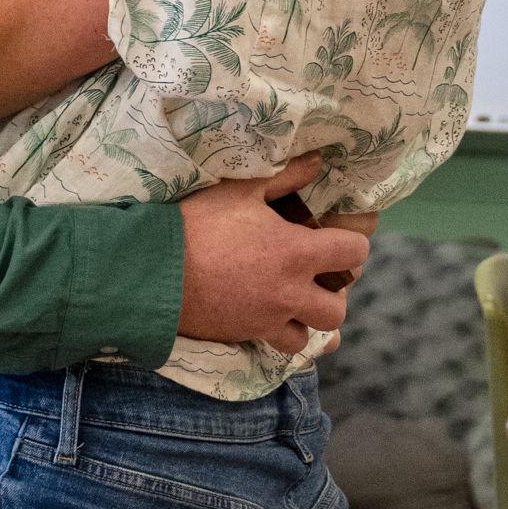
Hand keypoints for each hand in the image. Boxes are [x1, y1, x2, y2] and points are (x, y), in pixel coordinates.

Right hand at [175, 155, 373, 356]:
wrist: (155, 271)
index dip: (352, 243)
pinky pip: (282, 348)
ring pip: (314, 334)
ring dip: (310, 318)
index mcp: (296, 252)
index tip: (336, 236)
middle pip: (337, 307)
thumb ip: (285, 176)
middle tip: (317, 274)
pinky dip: (285, 335)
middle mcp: (291, 292)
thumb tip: (318, 160)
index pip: (353, 252)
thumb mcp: (240, 190)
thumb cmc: (198, 224)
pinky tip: (273, 318)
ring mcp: (269, 319)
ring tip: (295, 300)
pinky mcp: (247, 335)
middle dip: (335, 292)